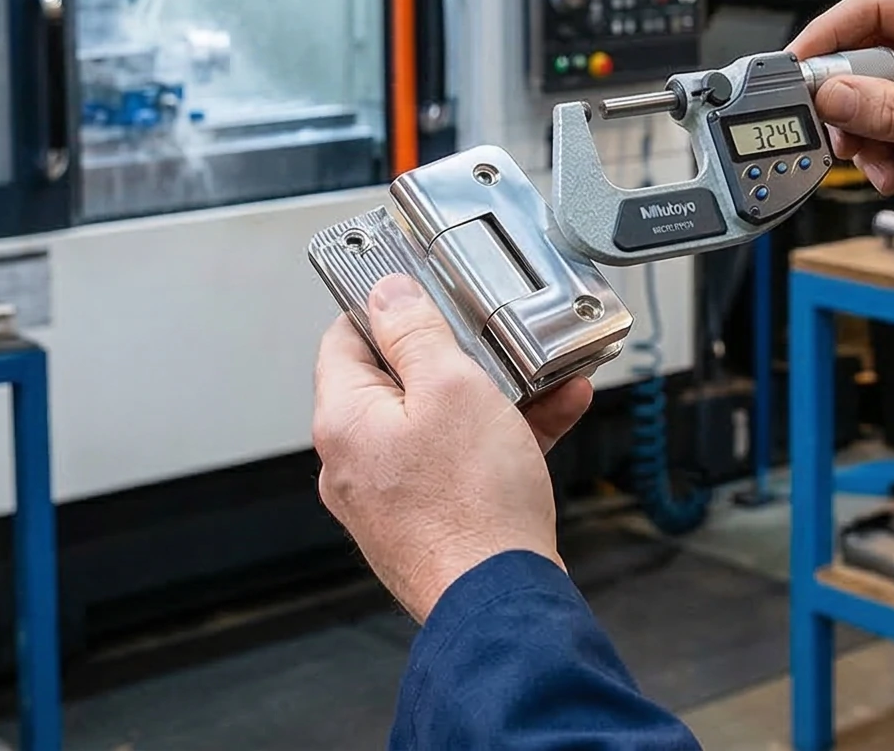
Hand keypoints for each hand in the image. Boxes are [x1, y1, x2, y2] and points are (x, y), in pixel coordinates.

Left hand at [312, 273, 595, 622]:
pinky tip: (549, 417)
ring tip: (540, 378)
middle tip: (495, 344)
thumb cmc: (473, 506)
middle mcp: (353, 461)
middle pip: (395, 381)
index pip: (345, 337)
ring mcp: (388, 496)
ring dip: (489, 395)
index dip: (388, 308)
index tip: (426, 296)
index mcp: (344, 421)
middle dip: (455, 357)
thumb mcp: (454, 387)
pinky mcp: (424, 520)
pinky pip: (456, 461)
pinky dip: (495, 437)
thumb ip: (418, 333)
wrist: (498, 599)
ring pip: (435, 422)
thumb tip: (388, 294)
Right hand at [791, 0, 893, 251]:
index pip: (876, 5)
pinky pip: (882, 119)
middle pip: (864, 51)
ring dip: (866, 136)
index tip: (799, 66)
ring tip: (885, 169)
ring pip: (867, 91)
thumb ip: (889, 112)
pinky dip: (882, 151)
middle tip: (839, 134)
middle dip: (848, 102)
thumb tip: (831, 94)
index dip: (829, 32)